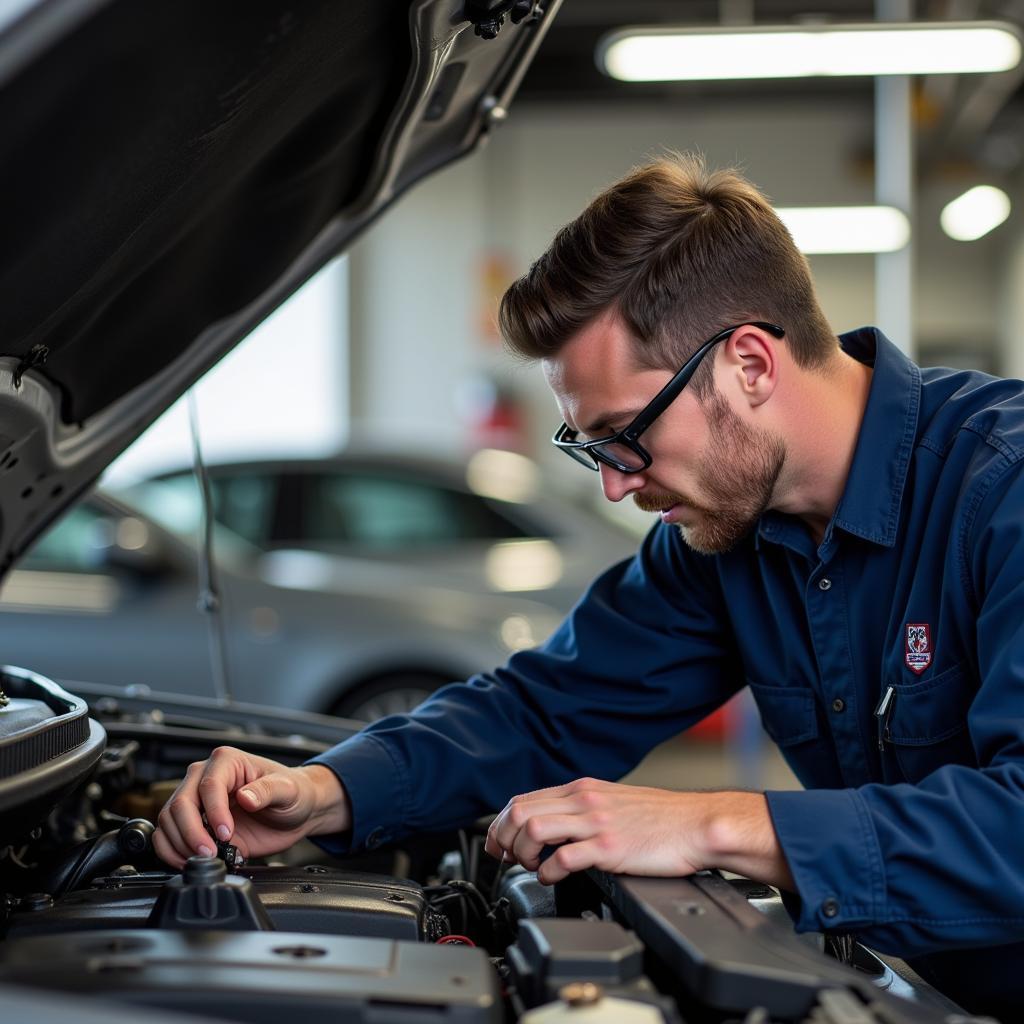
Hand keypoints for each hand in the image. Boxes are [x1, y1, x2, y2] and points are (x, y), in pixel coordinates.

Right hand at [153, 746, 349, 868]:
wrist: (296, 811)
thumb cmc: (293, 793)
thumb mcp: (288, 789)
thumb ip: (268, 790)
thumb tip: (245, 797)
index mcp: (227, 762)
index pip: (208, 785)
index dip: (214, 812)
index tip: (226, 833)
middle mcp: (205, 777)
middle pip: (181, 804)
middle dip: (192, 832)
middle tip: (211, 852)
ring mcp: (197, 801)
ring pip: (169, 820)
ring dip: (180, 844)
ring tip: (204, 858)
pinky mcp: (194, 824)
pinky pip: (167, 835)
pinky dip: (171, 851)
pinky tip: (188, 860)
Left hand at [485, 777, 792, 889]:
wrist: (697, 824)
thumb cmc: (661, 819)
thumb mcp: (612, 803)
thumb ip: (582, 809)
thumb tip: (553, 826)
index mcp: (583, 790)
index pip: (524, 799)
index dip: (501, 823)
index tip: (497, 843)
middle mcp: (584, 801)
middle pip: (520, 811)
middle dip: (502, 838)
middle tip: (505, 859)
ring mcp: (596, 823)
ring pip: (534, 828)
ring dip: (522, 853)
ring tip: (530, 867)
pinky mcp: (610, 847)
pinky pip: (564, 857)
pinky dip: (548, 871)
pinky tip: (552, 878)